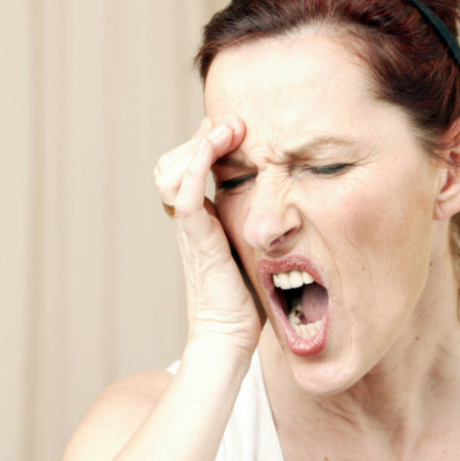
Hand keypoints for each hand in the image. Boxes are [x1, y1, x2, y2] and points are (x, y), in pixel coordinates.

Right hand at [154, 117, 263, 359]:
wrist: (229, 338)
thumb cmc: (246, 300)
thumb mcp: (252, 249)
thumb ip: (258, 225)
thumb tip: (289, 205)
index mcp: (200, 221)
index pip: (187, 168)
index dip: (205, 142)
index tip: (237, 126)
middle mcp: (189, 221)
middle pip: (171, 164)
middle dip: (199, 136)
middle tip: (233, 122)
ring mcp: (190, 229)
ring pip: (170, 171)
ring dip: (198, 143)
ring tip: (228, 129)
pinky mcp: (198, 239)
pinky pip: (185, 193)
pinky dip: (197, 163)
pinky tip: (218, 144)